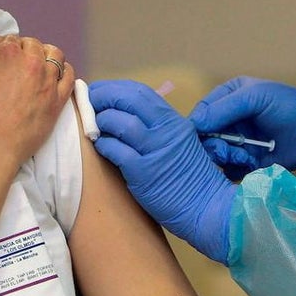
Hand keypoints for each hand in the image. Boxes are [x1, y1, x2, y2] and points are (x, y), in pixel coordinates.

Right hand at [0, 35, 74, 169]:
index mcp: (8, 51)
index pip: (11, 39)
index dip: (4, 49)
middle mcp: (32, 62)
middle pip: (33, 45)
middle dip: (24, 52)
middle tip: (13, 69)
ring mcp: (48, 81)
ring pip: (54, 55)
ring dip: (45, 56)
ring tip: (35, 68)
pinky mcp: (58, 100)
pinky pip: (69, 76)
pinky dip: (63, 70)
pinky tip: (54, 75)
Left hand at [90, 80, 235, 263]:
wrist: (206, 208)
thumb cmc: (190, 177)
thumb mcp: (179, 142)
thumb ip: (157, 127)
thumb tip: (124, 113)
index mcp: (174, 120)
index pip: (140, 92)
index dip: (115, 87)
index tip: (99, 90)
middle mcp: (166, 130)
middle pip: (128, 99)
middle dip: (103, 96)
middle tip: (88, 101)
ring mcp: (155, 150)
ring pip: (121, 122)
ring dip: (101, 120)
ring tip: (93, 126)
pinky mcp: (144, 173)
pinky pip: (116, 151)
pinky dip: (103, 144)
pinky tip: (100, 145)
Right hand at [189, 77, 295, 177]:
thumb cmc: (293, 108)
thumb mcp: (256, 98)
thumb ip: (224, 108)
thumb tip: (193, 124)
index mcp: (230, 95)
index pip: (202, 112)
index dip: (199, 127)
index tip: (204, 139)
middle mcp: (232, 118)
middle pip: (206, 136)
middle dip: (216, 145)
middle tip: (231, 151)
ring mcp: (240, 141)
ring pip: (216, 155)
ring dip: (228, 157)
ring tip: (246, 157)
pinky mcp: (249, 162)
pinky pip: (230, 168)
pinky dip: (237, 169)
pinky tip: (252, 165)